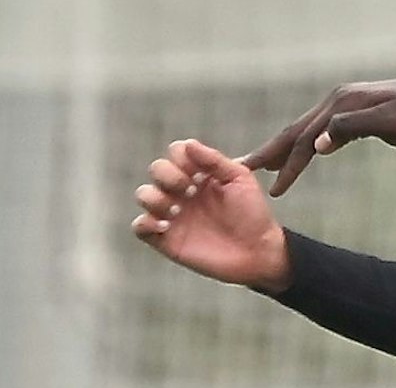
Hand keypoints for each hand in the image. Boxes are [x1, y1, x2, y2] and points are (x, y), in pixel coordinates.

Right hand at [132, 139, 290, 290]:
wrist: (255, 251)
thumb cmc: (252, 214)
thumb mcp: (240, 179)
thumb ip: (214, 160)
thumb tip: (188, 144)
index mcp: (200, 174)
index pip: (176, 153)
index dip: (182, 157)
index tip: (199, 171)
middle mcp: (182, 191)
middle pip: (156, 169)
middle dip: (169, 175)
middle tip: (189, 190)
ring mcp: (172, 214)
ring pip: (143, 194)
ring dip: (155, 197)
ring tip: (177, 211)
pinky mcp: (165, 239)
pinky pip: (139, 226)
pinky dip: (145, 223)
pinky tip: (167, 226)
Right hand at [242, 49, 395, 196]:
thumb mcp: (395, 123)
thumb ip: (355, 129)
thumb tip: (317, 145)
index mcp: (343, 106)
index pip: (306, 140)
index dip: (288, 166)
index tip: (271, 192)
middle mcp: (338, 102)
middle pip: (295, 131)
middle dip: (269, 153)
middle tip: (238, 171)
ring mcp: (345, 105)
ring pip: (306, 129)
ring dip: (283, 148)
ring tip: (259, 167)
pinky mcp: (354, 110)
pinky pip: (321, 130)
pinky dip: (305, 144)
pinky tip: (301, 156)